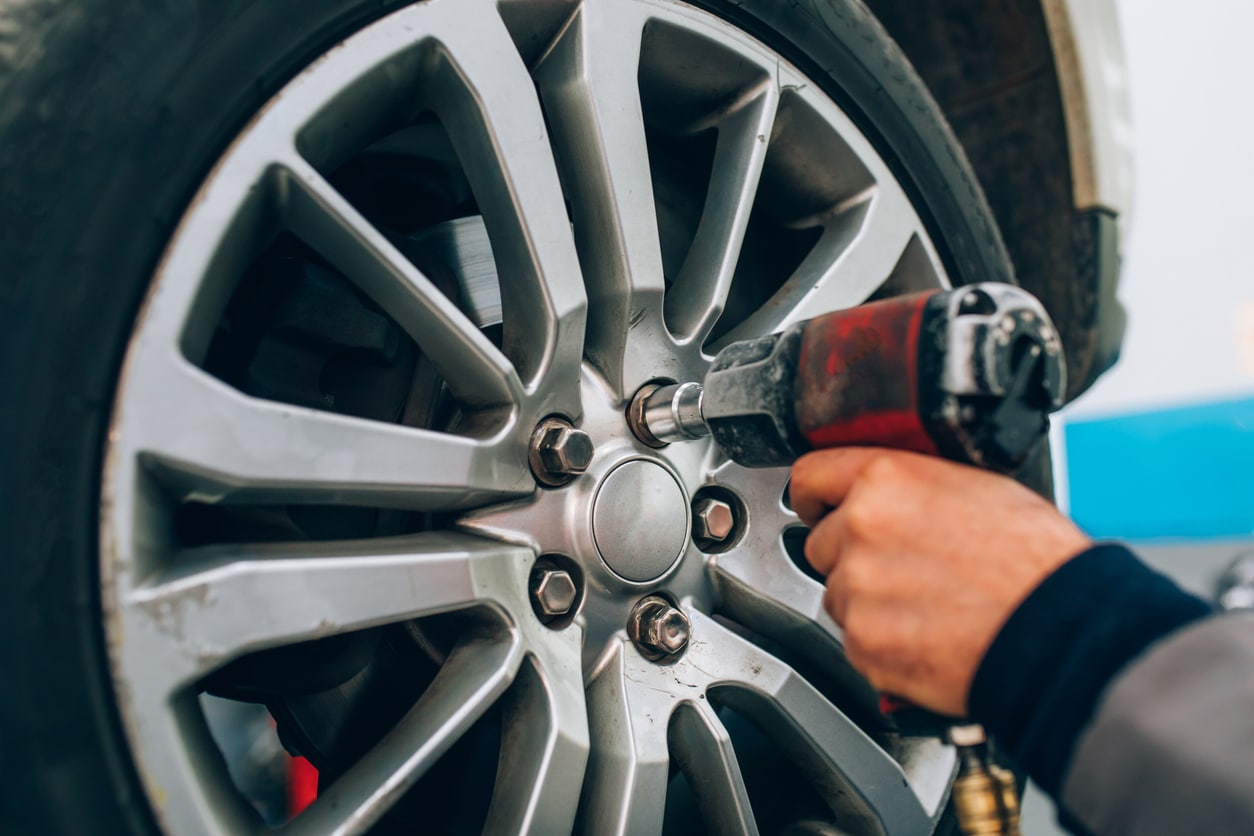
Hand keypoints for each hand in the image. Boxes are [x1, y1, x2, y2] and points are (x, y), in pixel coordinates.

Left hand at [790, 448, 1090, 715]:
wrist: (1060, 630)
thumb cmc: (1036, 562)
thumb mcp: (978, 486)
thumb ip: (914, 484)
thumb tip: (891, 491)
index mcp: (886, 480)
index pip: (809, 477)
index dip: (815, 496)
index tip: (819, 507)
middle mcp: (860, 528)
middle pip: (823, 542)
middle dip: (854, 556)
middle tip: (907, 569)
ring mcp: (858, 588)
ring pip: (838, 593)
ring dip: (869, 601)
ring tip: (928, 604)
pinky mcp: (864, 643)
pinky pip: (855, 639)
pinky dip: (883, 642)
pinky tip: (927, 634)